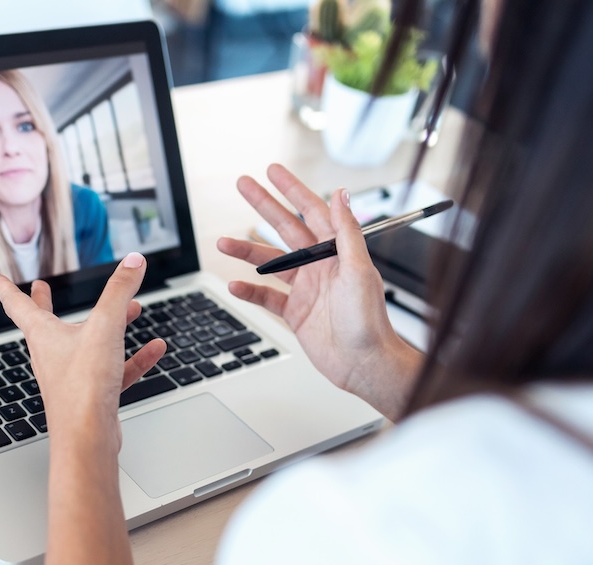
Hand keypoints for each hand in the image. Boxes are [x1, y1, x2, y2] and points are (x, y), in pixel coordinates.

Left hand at [0, 252, 166, 454]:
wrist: (88, 438)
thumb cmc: (83, 386)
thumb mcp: (105, 327)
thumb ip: (120, 291)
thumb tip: (134, 261)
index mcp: (44, 335)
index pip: (18, 304)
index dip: (5, 287)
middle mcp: (53, 354)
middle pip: (46, 322)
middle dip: (45, 302)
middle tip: (41, 288)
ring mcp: (72, 376)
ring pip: (88, 343)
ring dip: (110, 325)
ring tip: (132, 310)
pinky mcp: (92, 395)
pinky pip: (115, 369)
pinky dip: (134, 357)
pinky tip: (155, 349)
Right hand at [217, 164, 421, 418]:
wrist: (365, 364)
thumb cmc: (370, 321)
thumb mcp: (359, 270)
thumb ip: (347, 232)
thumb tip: (341, 194)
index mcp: (337, 252)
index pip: (312, 211)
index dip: (292, 190)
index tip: (273, 171)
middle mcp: (320, 266)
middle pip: (285, 229)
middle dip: (263, 206)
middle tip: (243, 185)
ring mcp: (306, 289)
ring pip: (270, 263)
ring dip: (246, 252)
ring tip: (222, 243)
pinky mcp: (296, 313)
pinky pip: (267, 297)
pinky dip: (250, 291)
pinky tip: (235, 284)